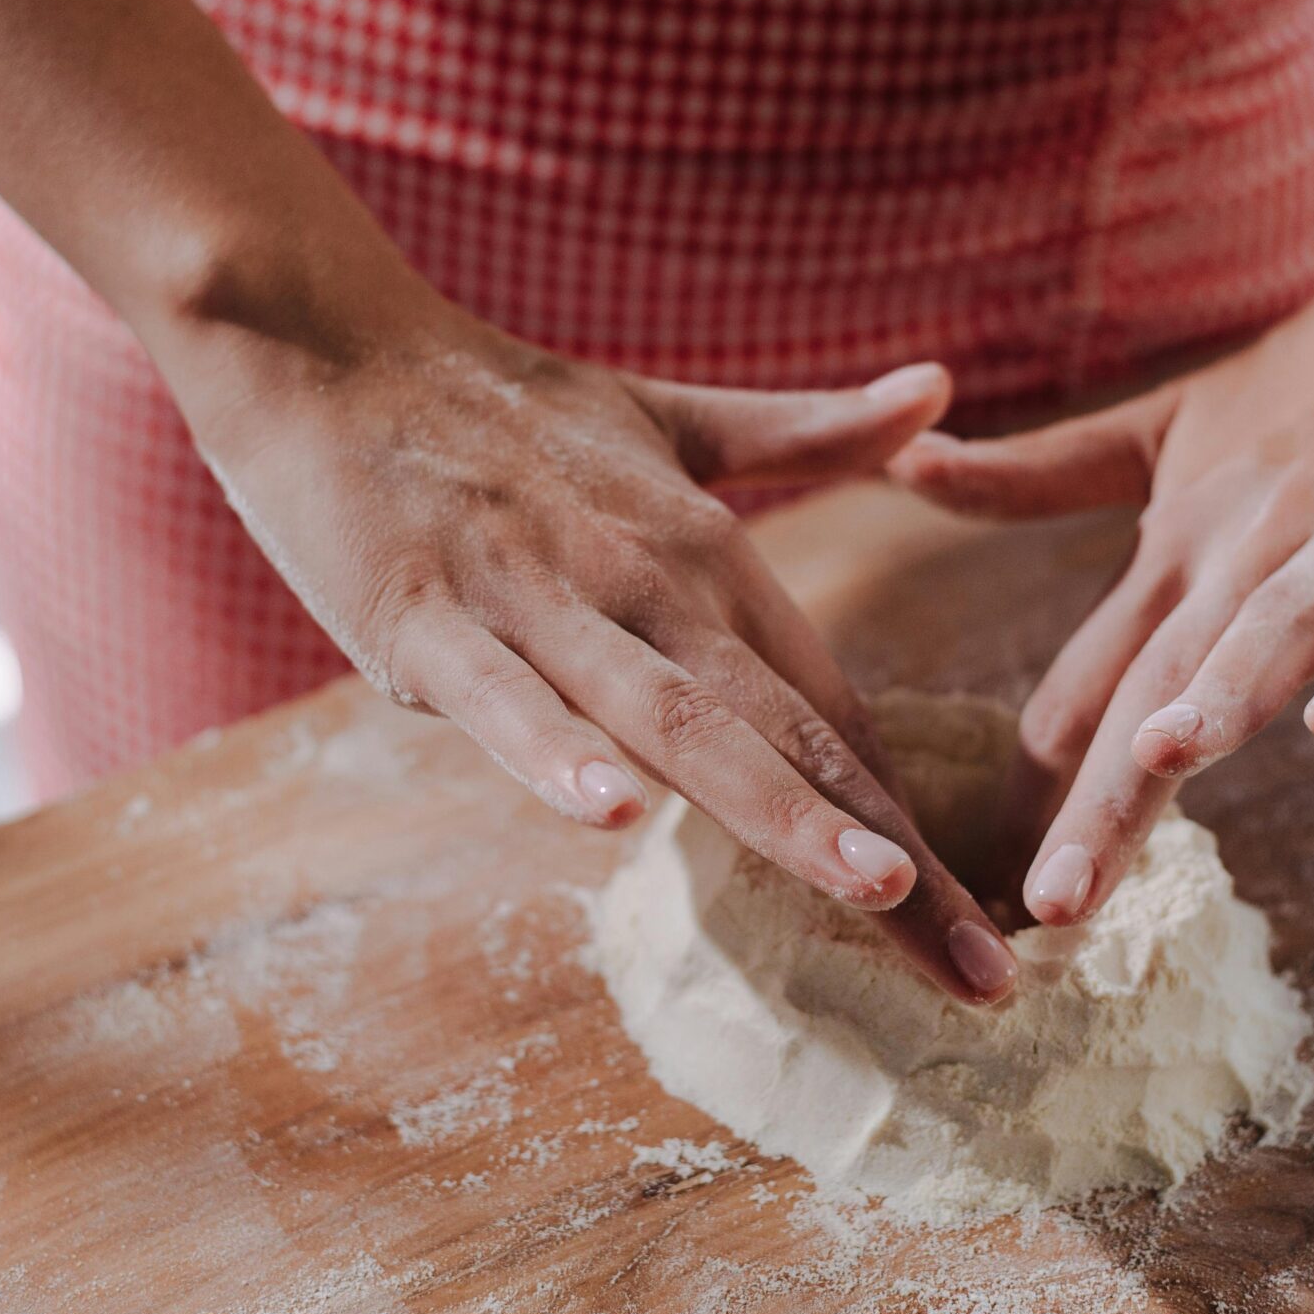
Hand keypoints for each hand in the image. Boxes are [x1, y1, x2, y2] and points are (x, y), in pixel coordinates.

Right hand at [174, 292, 1020, 1003]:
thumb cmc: (497, 403)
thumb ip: (806, 429)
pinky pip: (501, 698)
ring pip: (674, 718)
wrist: (326, 342)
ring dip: (777, 808)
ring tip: (873, 889)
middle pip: (787, 736)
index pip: (832, 714)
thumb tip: (940, 389)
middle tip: (981, 971)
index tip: (987, 929)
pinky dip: (557, 752)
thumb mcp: (668, 418)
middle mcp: (647, 579)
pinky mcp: (424, 616)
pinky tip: (616, 815)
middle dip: (888, 857)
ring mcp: (537, 599)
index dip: (912, 825)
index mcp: (707, 552)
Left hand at [890, 175, 1313, 924]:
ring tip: (1158, 768)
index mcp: (1180, 544)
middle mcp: (1252, 548)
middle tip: (1051, 902)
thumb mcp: (1161, 429)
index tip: (977, 887)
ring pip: (1276, 631)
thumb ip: (1037, 474)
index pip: (1090, 681)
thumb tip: (903, 465)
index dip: (1037, 785)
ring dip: (1219, 700)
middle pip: (1166, 683)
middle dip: (1108, 797)